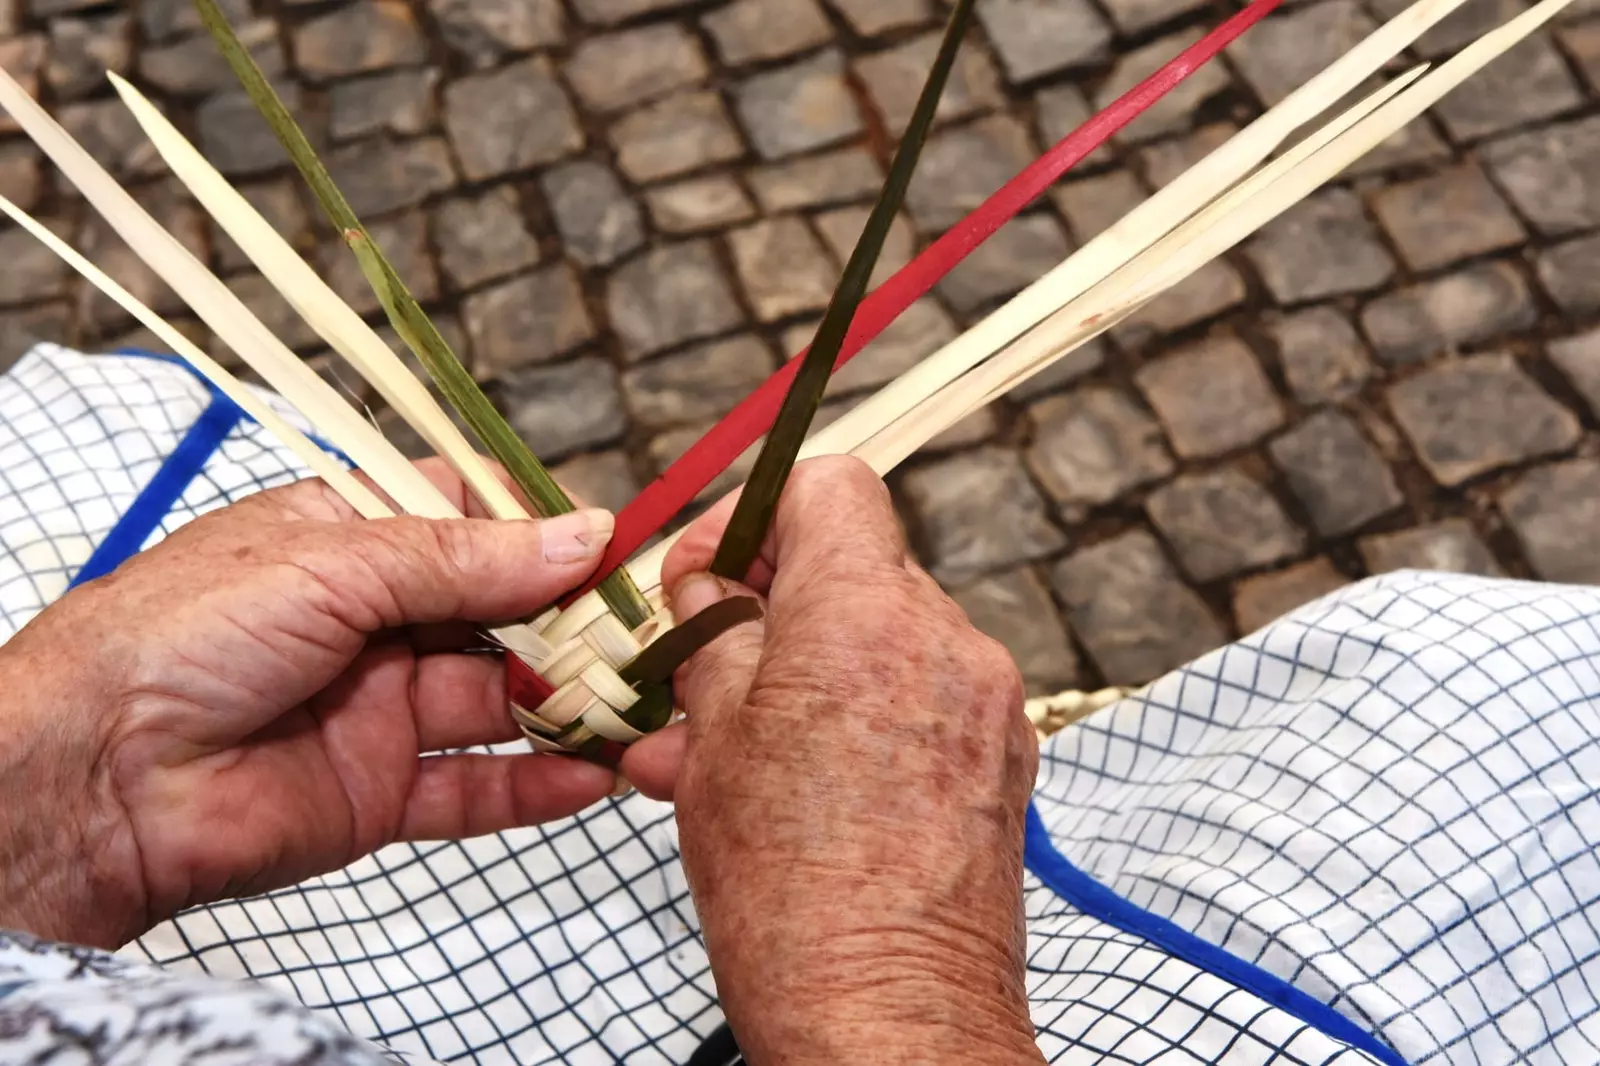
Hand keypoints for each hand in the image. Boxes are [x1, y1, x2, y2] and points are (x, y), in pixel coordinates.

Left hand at [0, 461, 615, 948]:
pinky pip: (473, 788)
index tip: (612, 546)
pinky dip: (535, 786)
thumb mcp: (336, 562)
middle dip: (571, 624)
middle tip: (646, 635)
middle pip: (499, 616)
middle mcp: (371, 622)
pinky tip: (593, 778)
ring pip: (498, 702)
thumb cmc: (184, 632)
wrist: (93, 776)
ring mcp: (377, 709)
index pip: (470, 521)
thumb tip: (585, 535)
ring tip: (639, 708)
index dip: (541, 532)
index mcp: (350, 540)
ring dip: (568, 705)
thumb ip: (468, 558)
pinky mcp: (377, 792)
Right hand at [623, 457, 1042, 1065]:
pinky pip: (922, 698)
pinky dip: (863, 715)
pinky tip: (804, 780)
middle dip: (772, 604)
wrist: (891, 1026)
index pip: (828, 485)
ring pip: (883, 639)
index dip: (756, 514)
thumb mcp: (714, 745)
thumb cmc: (789, 895)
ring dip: (810, 669)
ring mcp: (989, 702)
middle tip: (702, 665)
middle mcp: (947, 639)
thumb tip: (710, 591)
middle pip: (855, 565)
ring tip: (734, 745)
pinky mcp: (1005, 760)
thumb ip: (714, 640)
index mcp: (867, 613)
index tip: (709, 576)